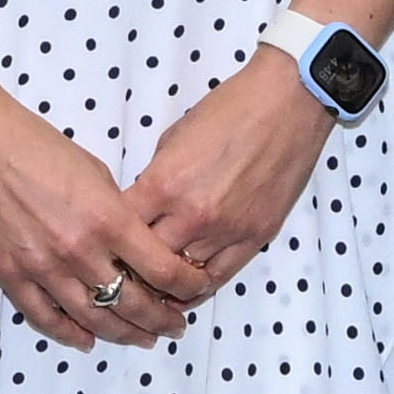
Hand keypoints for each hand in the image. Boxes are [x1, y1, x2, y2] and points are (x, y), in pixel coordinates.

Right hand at [0, 104, 193, 348]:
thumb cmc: (36, 146)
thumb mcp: (96, 172)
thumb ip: (118, 214)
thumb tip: (135, 246)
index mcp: (107, 218)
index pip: (162, 269)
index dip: (186, 287)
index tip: (194, 290)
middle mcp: (79, 250)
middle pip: (133, 303)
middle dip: (161, 320)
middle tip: (174, 326)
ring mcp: (43, 267)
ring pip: (93, 318)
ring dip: (123, 333)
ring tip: (142, 338)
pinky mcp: (11, 274)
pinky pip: (46, 318)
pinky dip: (70, 334)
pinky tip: (88, 339)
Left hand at [116, 48, 338, 309]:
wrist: (287, 102)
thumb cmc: (229, 109)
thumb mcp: (173, 137)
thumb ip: (155, 179)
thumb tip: (144, 207)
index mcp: (163, 184)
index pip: (121, 229)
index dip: (109, 238)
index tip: (106, 244)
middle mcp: (192, 215)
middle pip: (147, 261)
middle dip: (132, 266)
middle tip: (124, 271)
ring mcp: (226, 230)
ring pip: (182, 276)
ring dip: (164, 281)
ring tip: (152, 283)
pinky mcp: (255, 238)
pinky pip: (219, 278)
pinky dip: (198, 288)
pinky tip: (185, 291)